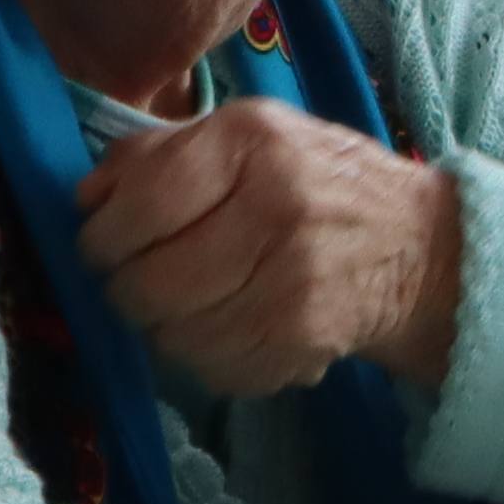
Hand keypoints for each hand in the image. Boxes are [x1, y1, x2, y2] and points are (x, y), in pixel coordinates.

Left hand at [79, 106, 466, 405]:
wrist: (417, 245)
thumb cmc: (316, 181)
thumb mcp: (247, 137)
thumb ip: (158, 155)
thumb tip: (85, 198)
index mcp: (252, 141)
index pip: (143, 203)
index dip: (104, 237)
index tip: (103, 248)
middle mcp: (276, 205)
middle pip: (149, 280)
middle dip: (127, 290)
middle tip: (141, 283)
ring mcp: (294, 278)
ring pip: (174, 334)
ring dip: (163, 328)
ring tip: (187, 306)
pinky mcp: (305, 337)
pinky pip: (214, 367)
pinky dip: (205, 357)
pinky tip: (226, 328)